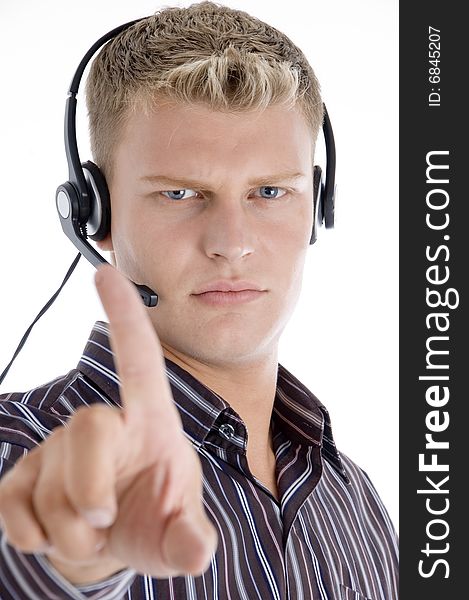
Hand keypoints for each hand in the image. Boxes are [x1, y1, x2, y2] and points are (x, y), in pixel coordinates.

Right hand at [0, 264, 216, 581]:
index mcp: (149, 424)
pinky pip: (12, 504)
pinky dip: (30, 533)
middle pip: (87, 426)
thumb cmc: (154, 520)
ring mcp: (58, 450)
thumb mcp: (180, 535)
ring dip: (69, 528)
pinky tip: (52, 532)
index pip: (140, 360)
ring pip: (51, 483)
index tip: (107, 270)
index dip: (125, 315)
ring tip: (92, 531)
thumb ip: (189, 543)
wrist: (114, 542)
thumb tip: (196, 553)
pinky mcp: (23, 478)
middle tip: (103, 521)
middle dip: (90, 486)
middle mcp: (103, 426)